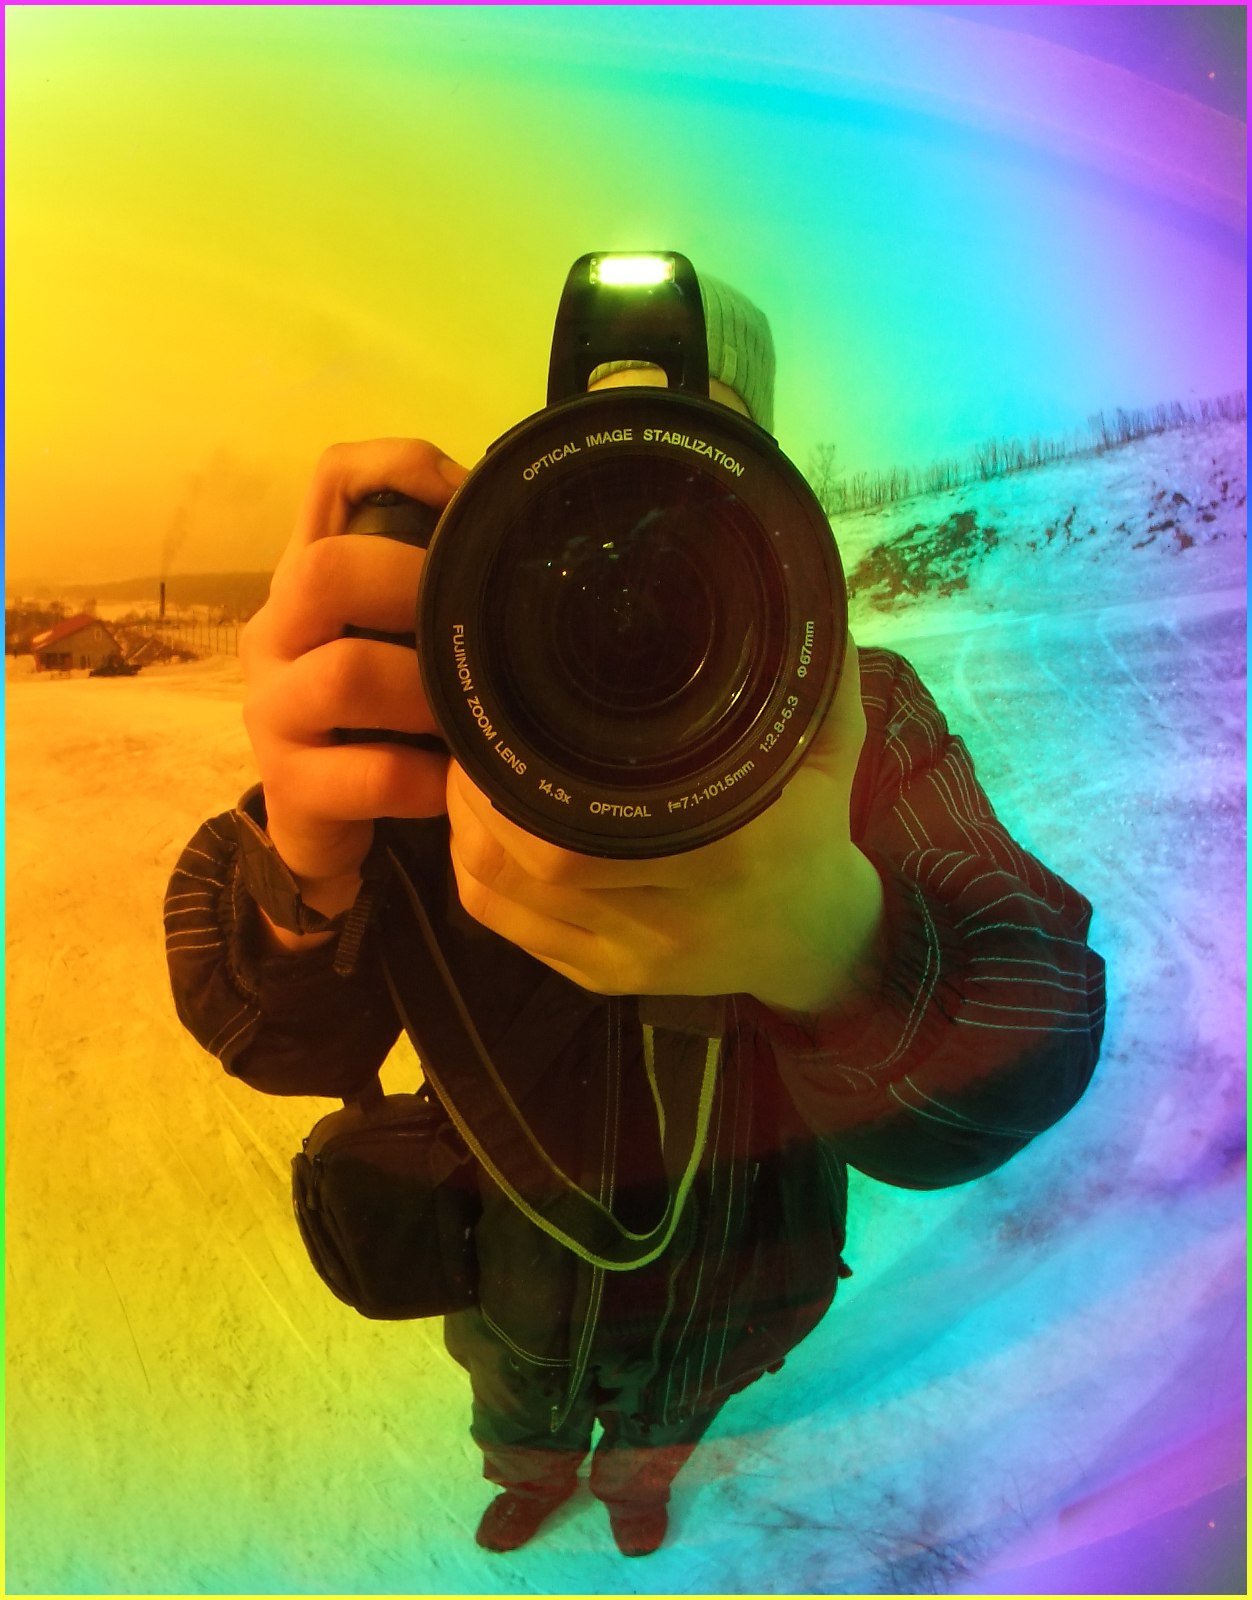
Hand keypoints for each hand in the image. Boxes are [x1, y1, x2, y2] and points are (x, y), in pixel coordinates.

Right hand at [241, 440, 467, 919]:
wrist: (328, 824)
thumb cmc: (384, 717)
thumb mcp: (407, 640)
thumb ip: (444, 591)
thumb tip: (545, 547)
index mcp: (311, 577)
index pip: (334, 478)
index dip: (401, 467)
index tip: (469, 500)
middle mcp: (276, 630)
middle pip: (325, 571)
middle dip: (417, 592)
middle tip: (478, 628)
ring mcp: (273, 708)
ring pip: (345, 675)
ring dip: (428, 696)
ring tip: (472, 718)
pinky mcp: (289, 785)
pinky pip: (373, 774)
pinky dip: (430, 780)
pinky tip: (458, 787)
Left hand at [446, 639, 883, 1012]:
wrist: (816, 939)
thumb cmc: (814, 826)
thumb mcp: (828, 742)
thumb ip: (808, 671)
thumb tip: (787, 584)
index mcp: (726, 852)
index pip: (582, 830)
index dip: (518, 777)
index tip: (502, 718)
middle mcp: (671, 915)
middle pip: (527, 863)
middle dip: (476, 796)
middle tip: (470, 739)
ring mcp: (630, 957)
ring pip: (503, 898)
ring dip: (465, 834)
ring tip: (468, 777)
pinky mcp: (601, 981)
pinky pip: (508, 931)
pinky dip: (475, 877)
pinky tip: (480, 833)